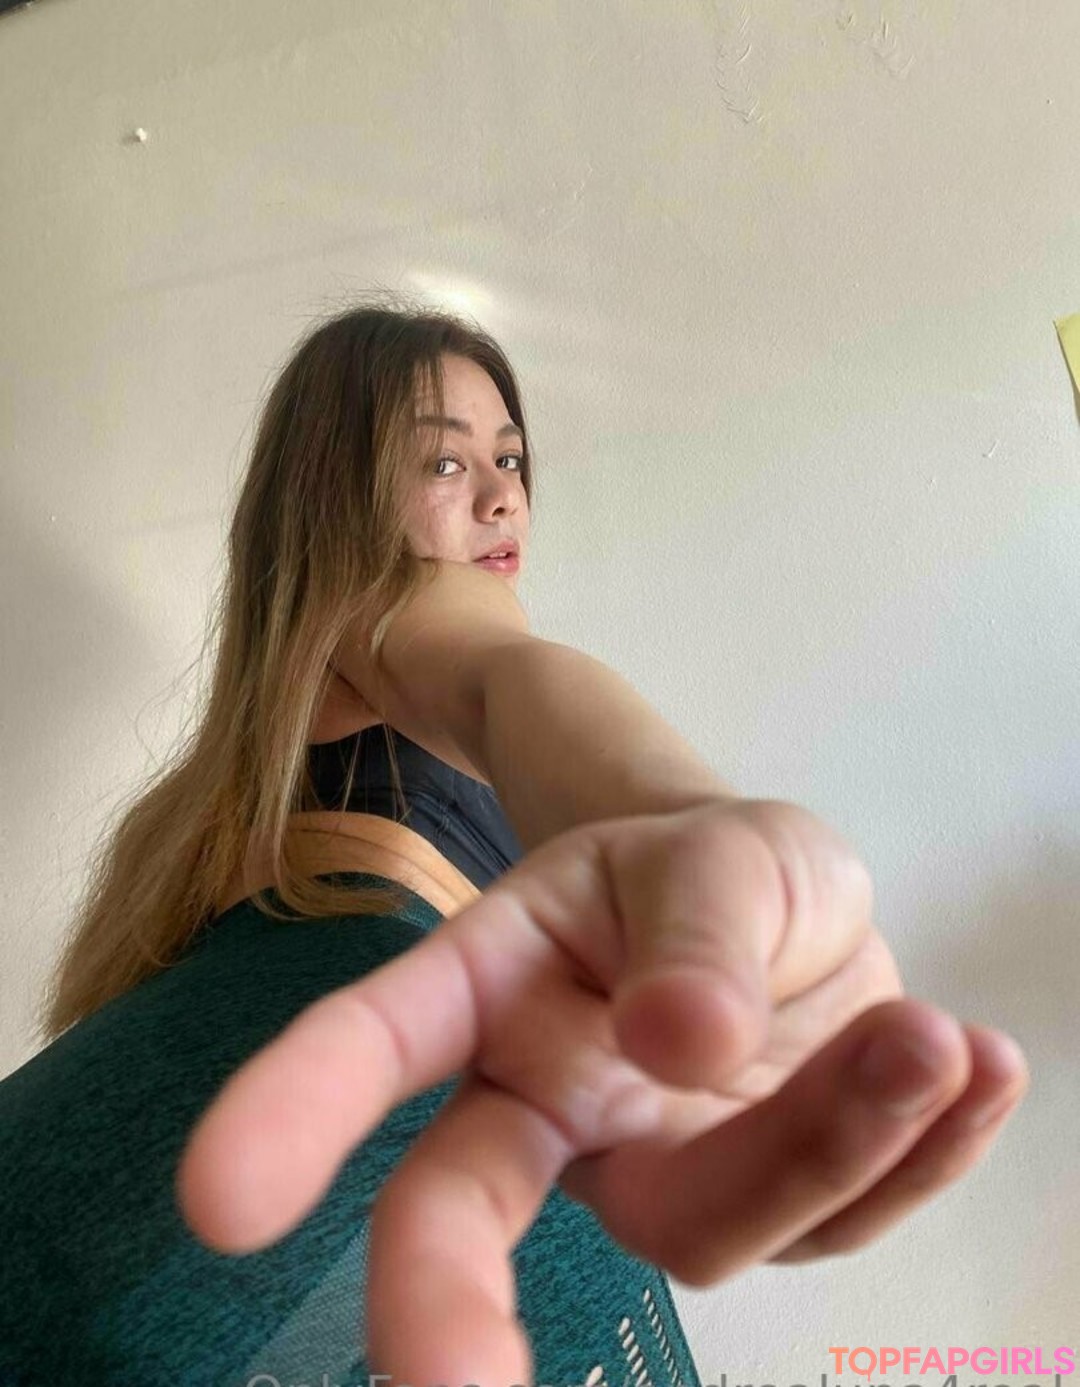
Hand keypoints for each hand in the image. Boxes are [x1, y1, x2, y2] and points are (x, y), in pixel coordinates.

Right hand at [175, 798, 1027, 1382]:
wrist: (781, 905)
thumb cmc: (711, 865)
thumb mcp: (719, 848)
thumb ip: (699, 926)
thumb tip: (686, 1048)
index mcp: (494, 989)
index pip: (380, 1042)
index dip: (297, 1109)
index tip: (218, 1201)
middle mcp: (548, 1102)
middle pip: (469, 1214)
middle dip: (451, 1310)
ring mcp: (650, 1166)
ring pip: (705, 1216)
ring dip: (826, 1142)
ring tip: (926, 1038)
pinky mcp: (764, 1205)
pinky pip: (834, 1217)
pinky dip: (917, 1157)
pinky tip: (976, 1070)